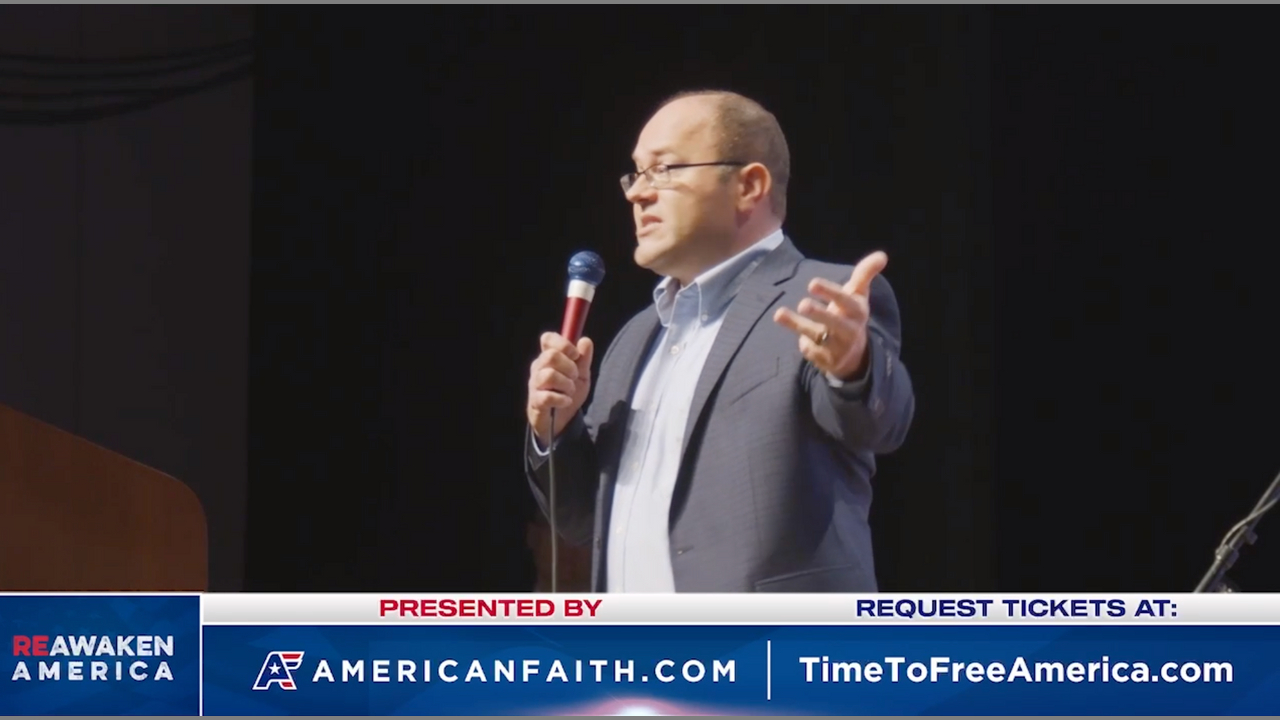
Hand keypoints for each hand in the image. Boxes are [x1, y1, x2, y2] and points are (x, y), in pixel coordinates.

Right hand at [527, 332, 593, 445]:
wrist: (561, 420)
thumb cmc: (568, 392)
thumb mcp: (581, 375)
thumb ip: (584, 358)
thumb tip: (585, 340)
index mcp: (548, 357)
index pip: (547, 338)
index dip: (562, 343)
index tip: (575, 355)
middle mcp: (538, 368)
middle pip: (550, 356)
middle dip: (569, 366)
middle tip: (574, 376)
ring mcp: (535, 385)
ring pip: (549, 375)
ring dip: (566, 384)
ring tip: (570, 391)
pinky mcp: (535, 402)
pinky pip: (547, 396)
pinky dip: (562, 399)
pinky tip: (566, 401)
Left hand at [773, 251, 887, 380]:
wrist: (854, 353)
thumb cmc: (851, 314)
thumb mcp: (858, 294)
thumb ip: (865, 274)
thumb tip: (882, 255)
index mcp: (857, 311)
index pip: (845, 300)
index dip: (829, 292)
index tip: (812, 283)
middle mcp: (849, 329)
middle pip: (834, 322)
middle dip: (819, 314)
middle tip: (803, 304)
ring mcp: (837, 346)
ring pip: (816, 335)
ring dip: (798, 325)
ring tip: (779, 314)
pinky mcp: (825, 359)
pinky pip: (810, 350)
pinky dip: (804, 344)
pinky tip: (801, 339)